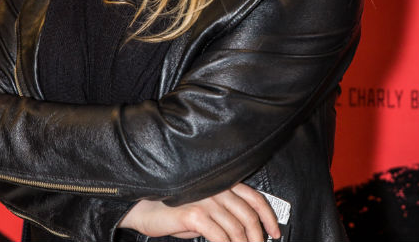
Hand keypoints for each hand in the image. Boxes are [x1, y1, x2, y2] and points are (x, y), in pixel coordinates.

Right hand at [119, 182, 280, 241]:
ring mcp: (206, 199)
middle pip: (248, 215)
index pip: (254, 197)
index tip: (274, 234)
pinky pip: (220, 237)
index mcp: (221, 183)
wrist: (143, 207)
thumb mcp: (201, 208)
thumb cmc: (172, 209)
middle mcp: (216, 187)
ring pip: (237, 229)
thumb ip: (221, 215)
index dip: (268, 217)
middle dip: (257, 239)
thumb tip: (243, 234)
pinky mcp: (195, 213)